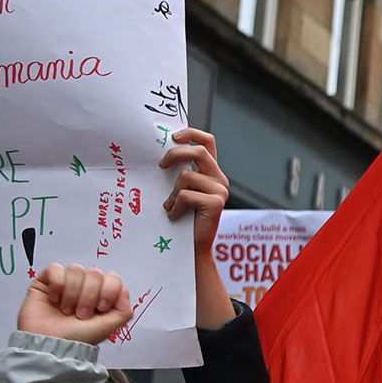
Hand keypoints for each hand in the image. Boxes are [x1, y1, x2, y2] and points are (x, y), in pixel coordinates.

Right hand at [18, 262, 137, 345]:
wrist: (50, 345)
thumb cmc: (76, 339)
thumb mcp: (109, 328)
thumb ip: (124, 310)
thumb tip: (123, 290)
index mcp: (101, 297)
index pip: (112, 278)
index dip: (108, 291)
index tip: (100, 308)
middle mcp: (84, 288)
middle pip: (95, 273)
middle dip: (88, 296)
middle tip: (81, 314)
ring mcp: (66, 283)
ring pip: (76, 269)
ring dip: (72, 293)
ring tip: (66, 310)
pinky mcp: (46, 281)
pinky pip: (55, 268)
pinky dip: (57, 284)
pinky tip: (54, 300)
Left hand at [162, 128, 228, 251]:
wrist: (193, 248)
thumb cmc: (182, 219)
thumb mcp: (181, 190)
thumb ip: (179, 173)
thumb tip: (161, 156)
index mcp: (212, 172)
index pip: (207, 142)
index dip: (191, 134)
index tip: (173, 137)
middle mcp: (219, 179)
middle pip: (198, 152)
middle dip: (175, 155)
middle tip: (161, 165)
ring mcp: (220, 191)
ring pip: (187, 176)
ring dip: (173, 192)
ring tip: (171, 206)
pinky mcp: (216, 203)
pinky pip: (186, 194)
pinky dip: (175, 206)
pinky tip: (174, 215)